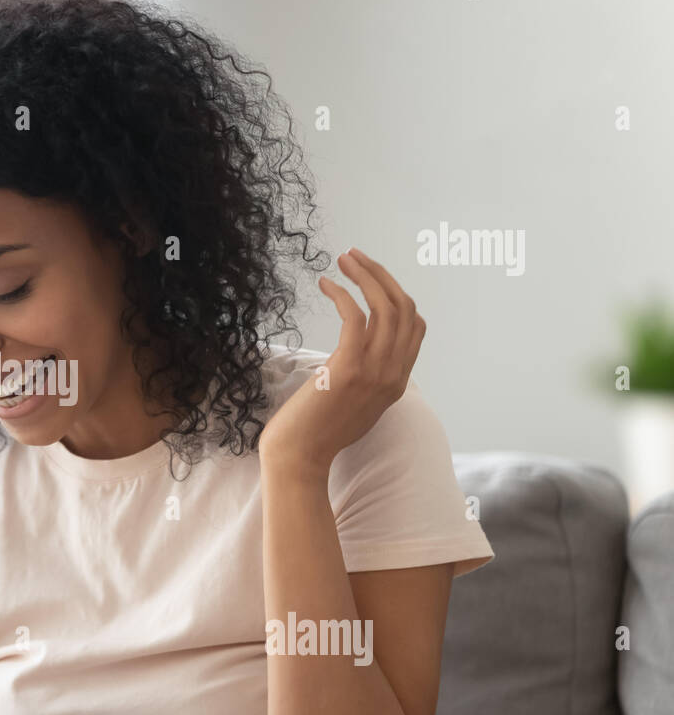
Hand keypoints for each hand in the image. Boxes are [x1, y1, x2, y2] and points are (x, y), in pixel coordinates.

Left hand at [257, 247, 425, 474]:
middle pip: (404, 308)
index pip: (415, 326)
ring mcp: (375, 372)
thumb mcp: (353, 404)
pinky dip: (343, 294)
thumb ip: (365, 377)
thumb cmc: (315, 431)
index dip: (396, 294)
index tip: (371, 278)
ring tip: (344, 259)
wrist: (299, 458)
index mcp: (398, 382)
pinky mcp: (349, 369)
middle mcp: (393, 375)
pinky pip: (356, 317)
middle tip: (355, 256)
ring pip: (385, 307)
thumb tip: (357, 351)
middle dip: (382, 275)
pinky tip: (326, 284)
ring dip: (365, 275)